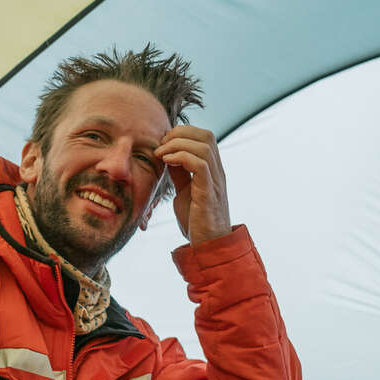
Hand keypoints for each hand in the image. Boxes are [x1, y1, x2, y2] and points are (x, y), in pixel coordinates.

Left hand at [153, 125, 227, 243]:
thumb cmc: (197, 222)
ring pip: (204, 146)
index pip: (205, 136)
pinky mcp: (208, 193)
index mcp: (213, 170)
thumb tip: (167, 157)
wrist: (208, 247)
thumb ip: (180, 174)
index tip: (163, 143)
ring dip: (177, 144)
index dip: (183, 133)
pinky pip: (200, 164)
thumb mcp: (184, 192)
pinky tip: (167, 163)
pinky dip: (181, 157)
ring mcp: (215, 181)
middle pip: (206, 135)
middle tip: (161, 145)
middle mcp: (217, 172)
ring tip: (161, 154)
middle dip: (180, 133)